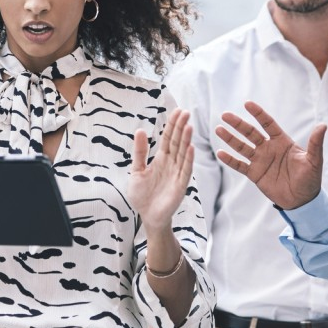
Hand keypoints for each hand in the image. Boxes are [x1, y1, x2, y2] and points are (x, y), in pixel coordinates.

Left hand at [127, 109, 194, 232]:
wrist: (147, 216)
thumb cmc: (142, 195)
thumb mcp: (136, 170)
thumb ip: (139, 151)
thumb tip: (140, 130)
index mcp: (161, 158)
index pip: (168, 138)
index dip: (172, 125)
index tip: (178, 111)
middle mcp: (171, 163)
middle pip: (177, 142)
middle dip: (181, 127)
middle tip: (186, 112)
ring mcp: (177, 173)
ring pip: (183, 153)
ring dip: (186, 140)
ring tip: (189, 126)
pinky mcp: (180, 185)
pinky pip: (185, 170)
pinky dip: (188, 159)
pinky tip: (190, 148)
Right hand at [215, 101, 324, 209]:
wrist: (302, 200)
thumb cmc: (310, 179)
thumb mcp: (314, 161)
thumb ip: (316, 143)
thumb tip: (323, 125)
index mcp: (282, 142)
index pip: (268, 124)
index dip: (258, 114)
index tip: (247, 104)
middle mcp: (269, 148)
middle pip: (250, 133)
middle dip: (238, 124)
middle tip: (225, 115)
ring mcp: (260, 161)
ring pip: (242, 147)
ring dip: (230, 139)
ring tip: (218, 129)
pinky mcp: (255, 174)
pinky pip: (240, 165)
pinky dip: (230, 160)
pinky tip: (220, 153)